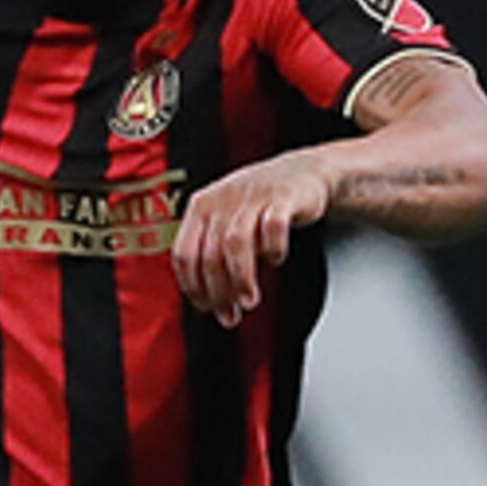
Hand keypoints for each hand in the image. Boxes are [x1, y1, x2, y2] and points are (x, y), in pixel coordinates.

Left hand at [174, 157, 332, 327]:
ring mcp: (252, 196)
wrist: (303, 171)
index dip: (192, 287)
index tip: (205, 307)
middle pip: (210, 254)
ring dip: (241, 278)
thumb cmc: (260, 202)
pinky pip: (274, 226)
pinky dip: (273, 248)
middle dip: (219, 292)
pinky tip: (275, 260)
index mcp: (201, 207)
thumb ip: (212, 252)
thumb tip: (207, 299)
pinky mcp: (282, 196)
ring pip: (236, 243)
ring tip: (249, 300)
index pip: (184, 253)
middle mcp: (222, 200)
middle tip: (230, 314)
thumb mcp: (226, 219)